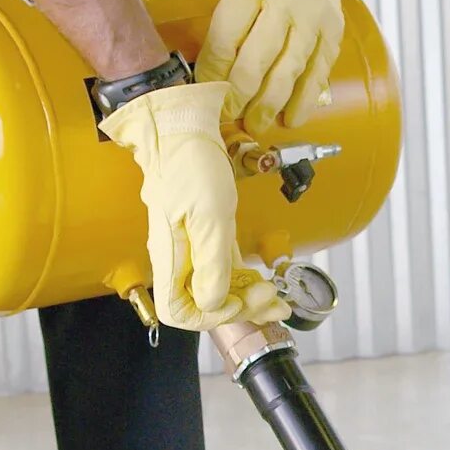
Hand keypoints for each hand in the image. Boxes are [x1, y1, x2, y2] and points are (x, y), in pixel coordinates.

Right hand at [100, 81, 288, 330]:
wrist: (184, 132)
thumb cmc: (191, 166)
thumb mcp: (209, 217)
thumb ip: (212, 265)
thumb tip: (214, 304)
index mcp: (171, 260)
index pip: (181, 313)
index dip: (211, 317)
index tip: (238, 303)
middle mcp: (180, 261)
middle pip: (206, 306)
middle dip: (242, 308)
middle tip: (271, 297)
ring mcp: (195, 252)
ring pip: (221, 292)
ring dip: (250, 299)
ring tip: (278, 299)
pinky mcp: (209, 240)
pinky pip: (227, 273)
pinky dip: (247, 282)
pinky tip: (265, 283)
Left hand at [196, 0, 357, 134]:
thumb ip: (222, 14)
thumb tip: (209, 69)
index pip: (226, 38)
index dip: (213, 73)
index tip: (206, 93)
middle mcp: (284, 2)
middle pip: (256, 61)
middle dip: (238, 96)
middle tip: (228, 116)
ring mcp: (311, 20)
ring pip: (287, 73)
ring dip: (269, 106)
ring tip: (255, 125)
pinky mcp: (332, 35)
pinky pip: (318, 75)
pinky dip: (304, 101)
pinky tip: (292, 119)